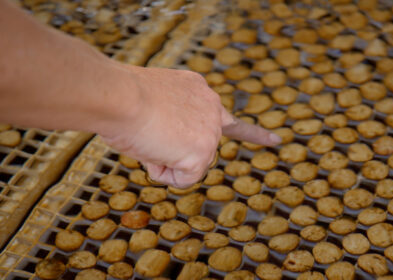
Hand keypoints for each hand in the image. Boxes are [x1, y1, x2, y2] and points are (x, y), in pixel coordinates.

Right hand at [101, 67, 280, 187]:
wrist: (118, 95)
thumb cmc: (120, 96)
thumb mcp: (151, 99)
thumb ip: (168, 119)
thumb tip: (164, 146)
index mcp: (198, 90)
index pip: (227, 116)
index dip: (251, 133)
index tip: (275, 141)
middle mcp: (212, 107)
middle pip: (201, 149)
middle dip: (176, 152)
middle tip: (151, 134)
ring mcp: (210, 131)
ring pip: (187, 164)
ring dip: (161, 158)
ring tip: (147, 135)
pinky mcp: (203, 152)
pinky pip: (182, 179)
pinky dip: (162, 172)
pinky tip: (153, 150)